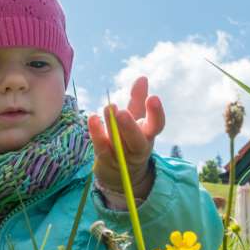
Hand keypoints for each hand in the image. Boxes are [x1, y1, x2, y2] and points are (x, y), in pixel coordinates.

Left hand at [88, 76, 165, 194]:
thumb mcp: (136, 119)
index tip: (153, 98)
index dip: (156, 113)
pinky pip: (100, 146)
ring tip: (108, 108)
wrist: (120, 172)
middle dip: (130, 126)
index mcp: (148, 135)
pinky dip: (96, 133)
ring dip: (112, 127)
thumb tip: (142, 77)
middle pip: (136, 140)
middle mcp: (137, 147)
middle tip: (122, 112)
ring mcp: (121, 156)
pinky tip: (92, 118)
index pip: (157, 126)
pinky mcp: (105, 158)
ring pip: (118, 143)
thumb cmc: (130, 139)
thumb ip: (138, 99)